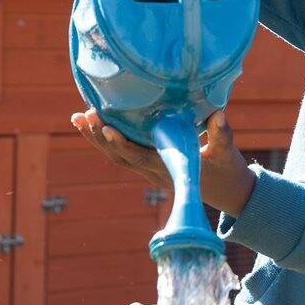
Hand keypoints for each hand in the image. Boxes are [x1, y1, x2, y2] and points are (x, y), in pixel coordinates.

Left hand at [69, 108, 256, 215]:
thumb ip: (222, 135)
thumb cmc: (227, 169)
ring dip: (96, 138)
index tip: (106, 127)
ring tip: (78, 118)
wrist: (226, 191)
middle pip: (119, 157)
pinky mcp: (148, 163)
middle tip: (85, 114)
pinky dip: (106, 140)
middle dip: (100, 137)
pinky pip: (122, 153)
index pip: (139, 157)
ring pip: (116, 156)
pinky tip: (93, 123)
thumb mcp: (226, 153)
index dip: (121, 143)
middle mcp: (153, 171)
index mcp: (169, 168)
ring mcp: (148, 169)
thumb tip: (218, 114)